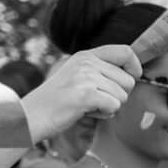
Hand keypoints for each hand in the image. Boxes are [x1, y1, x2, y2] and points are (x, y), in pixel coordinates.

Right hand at [22, 47, 139, 140]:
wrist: (32, 115)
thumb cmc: (60, 101)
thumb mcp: (80, 76)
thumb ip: (103, 72)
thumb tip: (134, 75)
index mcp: (86, 55)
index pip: (125, 51)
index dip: (135, 67)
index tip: (133, 78)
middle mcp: (86, 62)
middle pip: (128, 81)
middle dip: (118, 96)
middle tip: (96, 100)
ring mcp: (85, 77)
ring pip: (122, 96)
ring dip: (109, 106)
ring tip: (87, 106)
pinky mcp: (85, 94)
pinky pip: (114, 106)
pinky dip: (104, 114)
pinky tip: (86, 112)